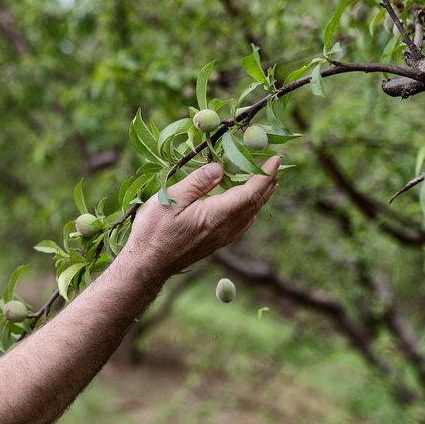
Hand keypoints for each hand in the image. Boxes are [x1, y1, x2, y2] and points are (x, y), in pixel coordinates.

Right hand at [123, 156, 279, 278]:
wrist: (147, 265)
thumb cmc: (153, 231)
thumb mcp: (170, 199)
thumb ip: (197, 182)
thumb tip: (220, 168)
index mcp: (217, 215)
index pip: (250, 192)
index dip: (265, 174)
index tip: (276, 159)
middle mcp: (225, 228)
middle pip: (255, 204)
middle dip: (267, 183)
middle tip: (275, 166)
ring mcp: (221, 238)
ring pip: (250, 215)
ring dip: (260, 197)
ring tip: (266, 183)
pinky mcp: (215, 244)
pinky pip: (242, 225)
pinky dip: (250, 211)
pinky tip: (247, 208)